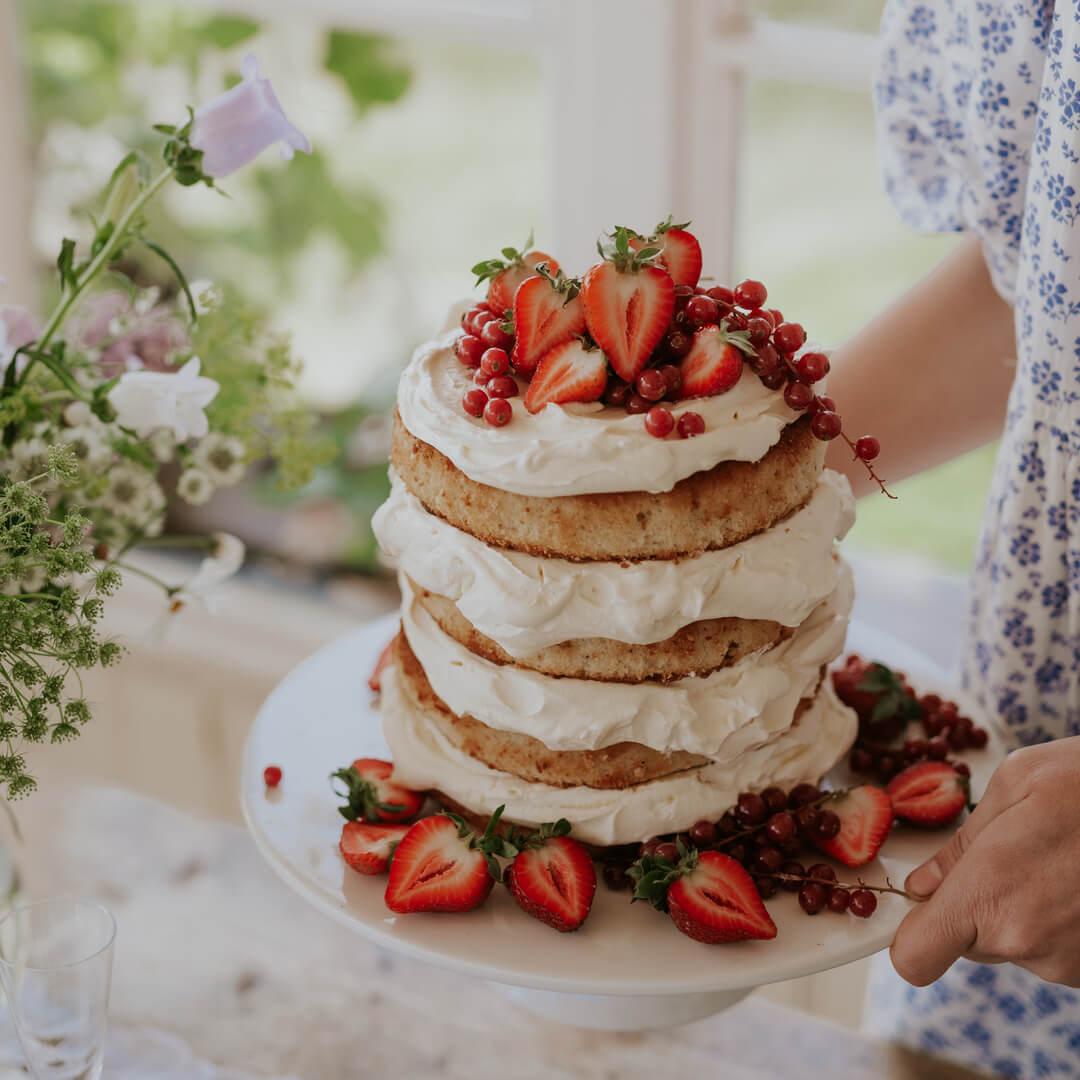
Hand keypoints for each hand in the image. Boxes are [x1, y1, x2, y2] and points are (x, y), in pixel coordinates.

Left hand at [891, 737, 1079, 987]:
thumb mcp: (1015, 785)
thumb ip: (960, 843)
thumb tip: (924, 883)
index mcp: (990, 894)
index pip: (916, 957)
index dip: (912, 938)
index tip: (921, 908)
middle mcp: (1027, 942)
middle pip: (967, 943)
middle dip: (974, 905)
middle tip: (1009, 855)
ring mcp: (1069, 964)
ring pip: (1016, 943)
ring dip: (1023, 909)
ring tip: (1060, 861)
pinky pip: (1056, 950)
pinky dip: (1061, 921)